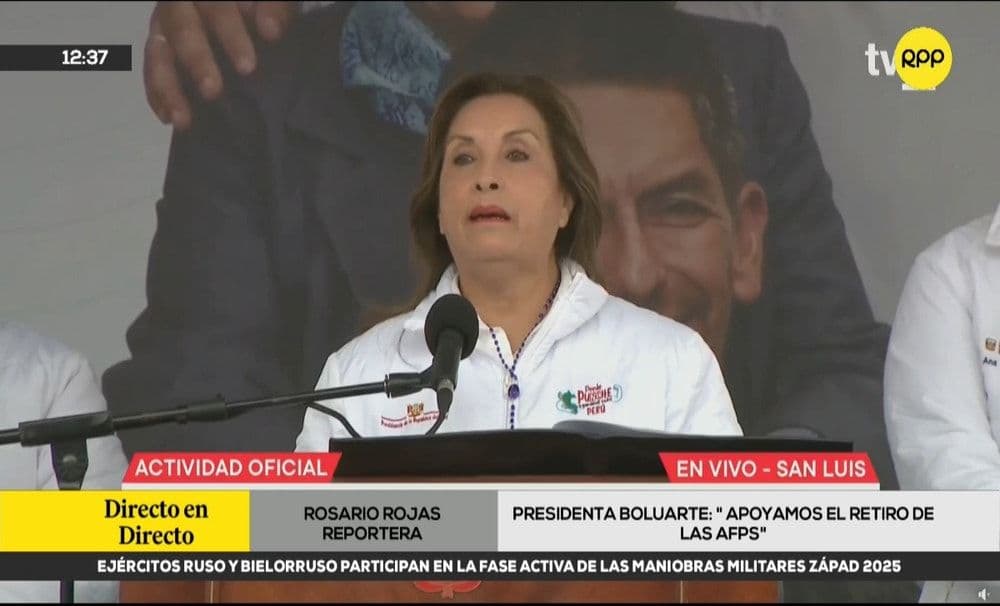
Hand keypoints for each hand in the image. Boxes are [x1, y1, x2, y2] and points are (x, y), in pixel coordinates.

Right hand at [144, 1, 296, 129]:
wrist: (242, 16)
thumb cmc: (259, 9)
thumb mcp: (269, 4)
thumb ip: (273, 9)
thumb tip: (270, 29)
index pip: (217, 9)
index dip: (231, 36)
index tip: (247, 67)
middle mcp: (181, 6)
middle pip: (182, 30)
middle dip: (196, 62)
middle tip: (212, 91)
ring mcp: (166, 29)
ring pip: (158, 54)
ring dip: (168, 88)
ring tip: (182, 118)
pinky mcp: (160, 52)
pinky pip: (152, 73)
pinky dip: (158, 96)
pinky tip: (168, 119)